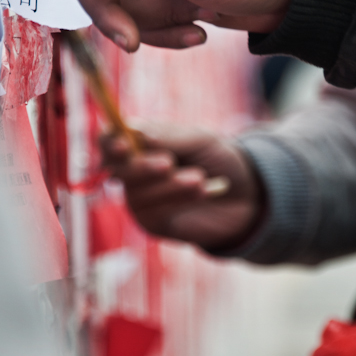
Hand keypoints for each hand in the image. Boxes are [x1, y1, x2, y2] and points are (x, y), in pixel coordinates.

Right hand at [101, 124, 264, 249]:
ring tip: (200, 178)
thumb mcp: (199, 139)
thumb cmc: (218, 159)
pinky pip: (153, 212)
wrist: (247, 193)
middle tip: (168, 163)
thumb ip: (167, 135)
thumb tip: (136, 131)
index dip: (110, 142)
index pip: (109, 140)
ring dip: (170, 185)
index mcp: (139, 144)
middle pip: (117, 169)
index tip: (124, 144)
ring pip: (137, 193)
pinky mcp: (152, 224)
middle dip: (140, 167)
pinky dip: (178, 199)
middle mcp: (132, 172)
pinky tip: (204, 190)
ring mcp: (139, 199)